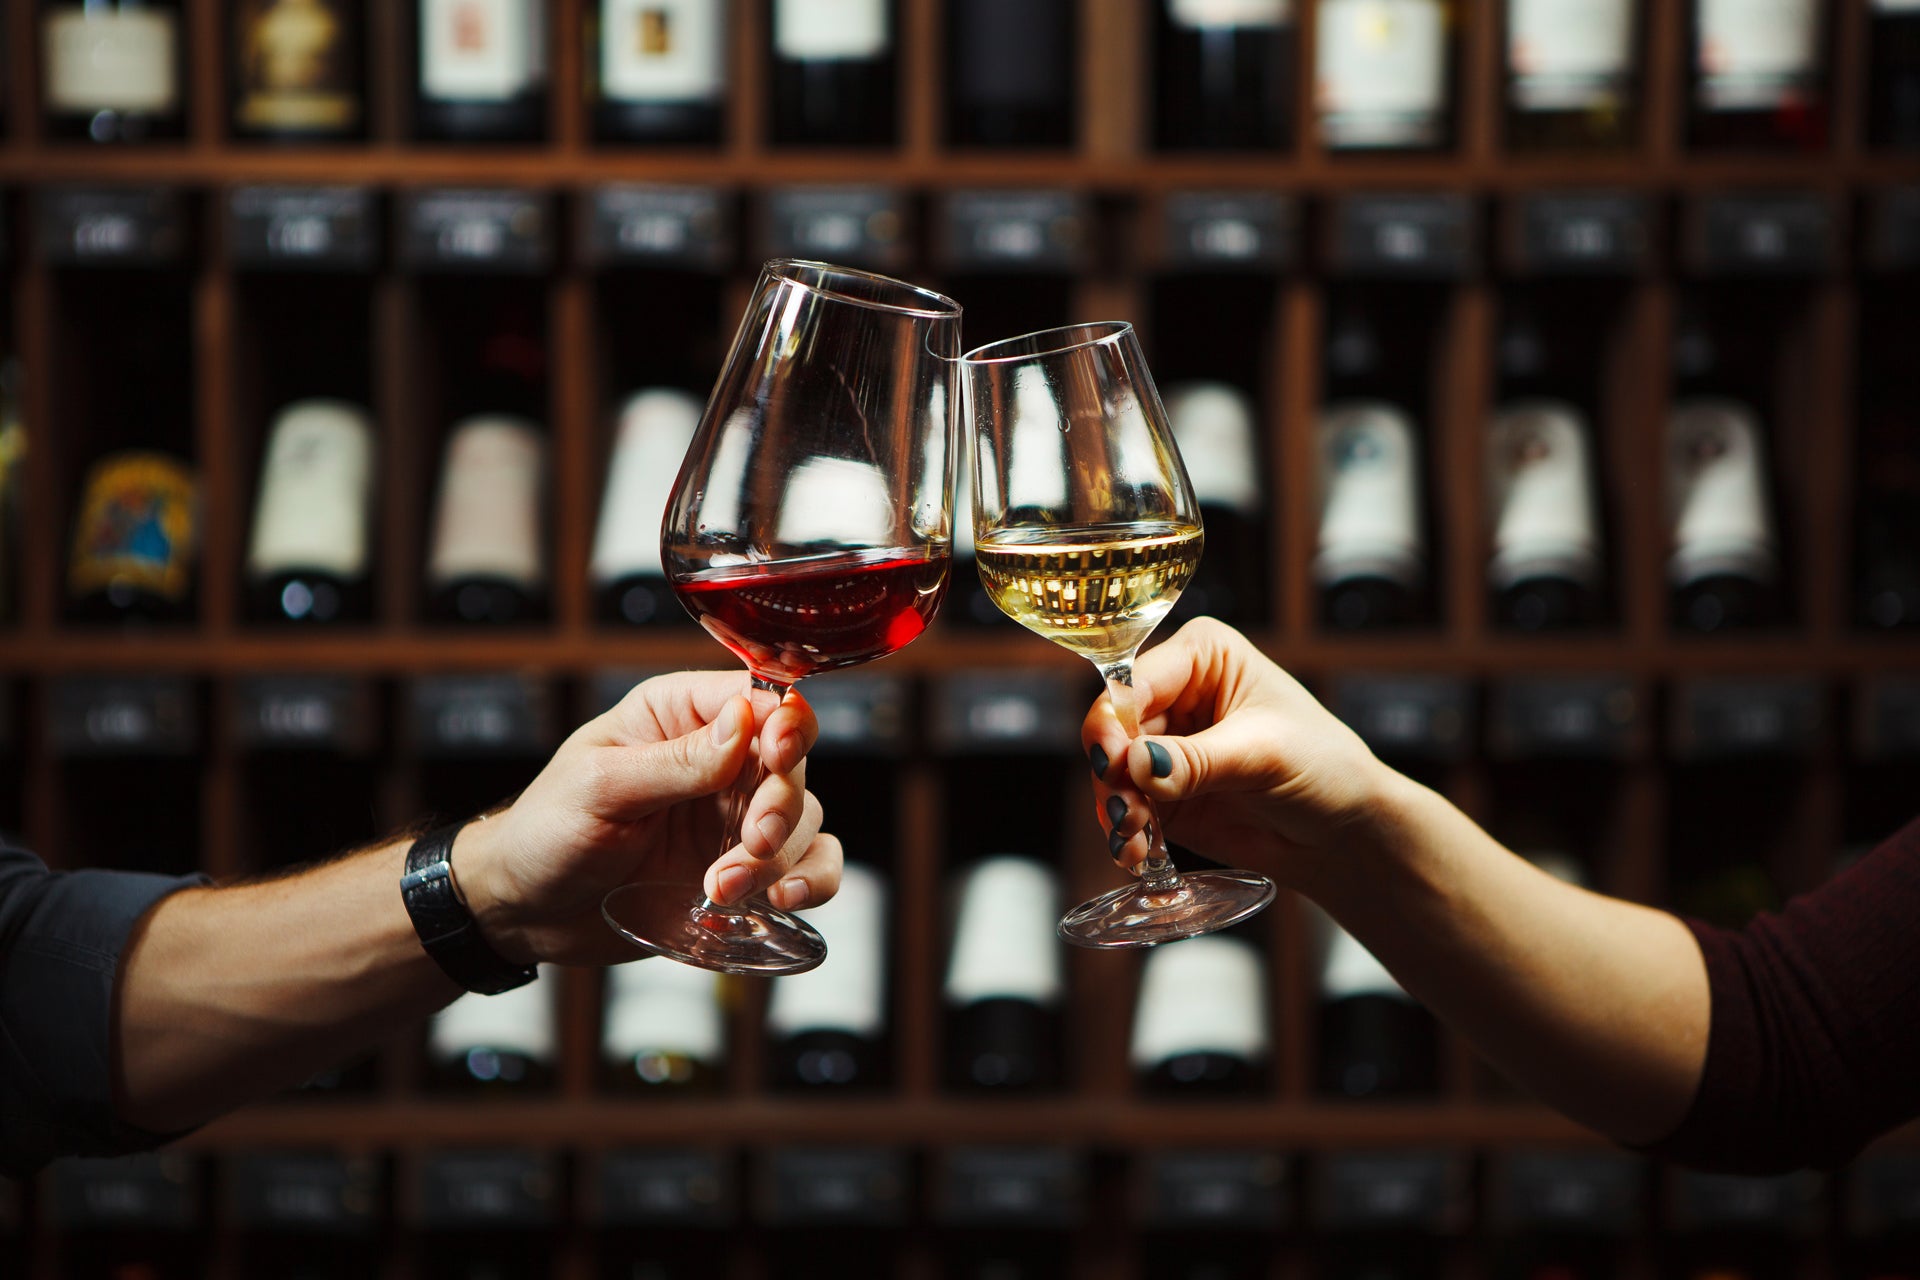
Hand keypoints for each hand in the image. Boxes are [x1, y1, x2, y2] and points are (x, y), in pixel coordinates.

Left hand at [455, 671, 842, 965]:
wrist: (526, 910)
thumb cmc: (545, 832)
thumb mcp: (600, 787)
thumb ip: (674, 760)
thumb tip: (744, 723)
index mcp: (678, 715)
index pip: (757, 697)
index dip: (783, 722)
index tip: (777, 755)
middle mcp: (718, 760)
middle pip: (791, 762)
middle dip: (779, 805)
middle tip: (751, 842)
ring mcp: (733, 817)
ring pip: (805, 818)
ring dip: (780, 856)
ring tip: (723, 888)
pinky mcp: (745, 868)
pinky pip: (809, 864)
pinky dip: (812, 880)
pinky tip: (784, 898)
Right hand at [1082, 618, 1397, 892]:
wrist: (1344, 833)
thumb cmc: (1325, 768)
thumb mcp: (1263, 755)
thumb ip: (1196, 760)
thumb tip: (1135, 764)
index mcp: (1203, 657)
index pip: (1135, 681)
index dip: (1113, 720)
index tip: (1113, 763)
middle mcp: (1176, 695)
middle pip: (1113, 729)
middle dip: (1114, 775)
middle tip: (1127, 813)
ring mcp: (1166, 746)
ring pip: (1112, 773)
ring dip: (1117, 809)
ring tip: (1135, 841)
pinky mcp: (1162, 793)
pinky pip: (1125, 808)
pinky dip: (1125, 832)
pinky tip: (1138, 853)